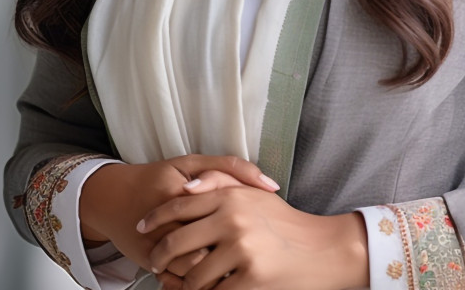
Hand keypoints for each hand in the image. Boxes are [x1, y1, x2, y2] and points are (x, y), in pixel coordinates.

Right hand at [79, 155, 279, 275]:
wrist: (112, 197)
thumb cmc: (158, 177)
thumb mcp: (191, 163)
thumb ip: (232, 168)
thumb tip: (271, 185)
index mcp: (181, 191)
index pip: (220, 217)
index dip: (241, 231)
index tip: (258, 237)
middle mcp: (166, 219)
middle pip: (207, 250)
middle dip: (228, 259)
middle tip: (246, 259)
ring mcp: (155, 243)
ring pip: (191, 271)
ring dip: (212, 275)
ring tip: (230, 271)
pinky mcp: (147, 261)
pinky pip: (174, 279)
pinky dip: (190, 281)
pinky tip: (205, 277)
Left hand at [138, 186, 368, 289]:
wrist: (320, 249)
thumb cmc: (285, 224)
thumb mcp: (254, 195)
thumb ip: (220, 184)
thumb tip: (184, 190)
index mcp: (231, 196)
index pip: (180, 206)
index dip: (155, 218)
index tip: (143, 229)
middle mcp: (233, 219)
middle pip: (177, 242)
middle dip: (160, 256)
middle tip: (155, 264)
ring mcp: (241, 249)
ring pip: (192, 275)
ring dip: (184, 285)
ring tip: (182, 285)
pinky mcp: (250, 276)